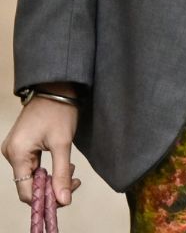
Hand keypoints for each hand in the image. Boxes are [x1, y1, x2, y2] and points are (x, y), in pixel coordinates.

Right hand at [1, 88, 81, 208]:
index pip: (26, 191)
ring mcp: (15, 149)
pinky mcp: (22, 144)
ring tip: (71, 169)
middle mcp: (11, 153)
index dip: (45, 198)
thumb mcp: (62, 143)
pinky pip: (33, 164)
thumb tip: (63, 201)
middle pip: (29, 184)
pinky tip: (63, 164)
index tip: (66, 196)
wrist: (57, 86)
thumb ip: (62, 173)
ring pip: (32, 175)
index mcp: (17, 154)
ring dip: (52, 176)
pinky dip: (48, 167)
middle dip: (52, 186)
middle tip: (74, 181)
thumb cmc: (59, 111)